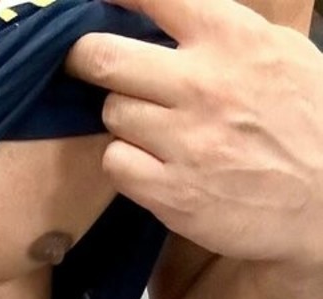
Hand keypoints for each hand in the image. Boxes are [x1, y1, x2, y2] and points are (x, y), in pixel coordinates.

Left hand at [63, 0, 322, 267]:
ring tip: (150, 127)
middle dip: (86, 59)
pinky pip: (114, 163)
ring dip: (121, 118)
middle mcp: (202, 84)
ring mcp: (184, 141)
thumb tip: (162, 14)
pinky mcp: (171, 192)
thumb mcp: (278, 53)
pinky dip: (125, 162)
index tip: (98, 2)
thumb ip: (222, 32)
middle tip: (86, 64)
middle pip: (103, 58)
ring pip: (111, 113)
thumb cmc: (306, 121)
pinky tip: (150, 163)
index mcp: (232, 38)